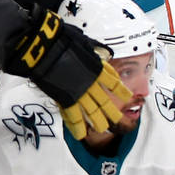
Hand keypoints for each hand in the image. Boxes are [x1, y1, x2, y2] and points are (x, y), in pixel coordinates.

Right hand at [4, 7, 131, 138]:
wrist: (45, 47)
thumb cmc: (62, 39)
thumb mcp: (84, 42)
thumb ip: (93, 49)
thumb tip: (103, 52)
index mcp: (96, 67)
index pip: (113, 82)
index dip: (121, 91)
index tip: (128, 97)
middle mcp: (91, 82)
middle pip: (105, 101)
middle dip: (112, 112)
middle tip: (118, 120)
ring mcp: (79, 92)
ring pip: (92, 111)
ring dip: (98, 121)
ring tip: (102, 129)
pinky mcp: (65, 98)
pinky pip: (73, 115)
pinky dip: (76, 126)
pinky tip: (81, 134)